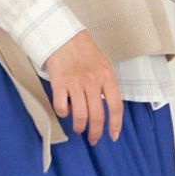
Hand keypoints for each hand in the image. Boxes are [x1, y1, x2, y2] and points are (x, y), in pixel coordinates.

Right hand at [43, 30, 123, 145]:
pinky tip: (64, 111)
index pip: (115, 106)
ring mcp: (75, 83)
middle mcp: (93, 82)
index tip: (112, 136)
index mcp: (107, 77)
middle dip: (95, 132)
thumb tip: (103, 106)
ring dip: (79, 127)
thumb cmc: (83, 51)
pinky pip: (62, 107)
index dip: (115, 124)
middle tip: (93, 139)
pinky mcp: (59, 83)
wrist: (63, 36)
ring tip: (78, 129)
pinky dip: (63, 113)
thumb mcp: (102, 65)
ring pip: (80, 115)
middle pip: (97, 116)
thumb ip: (104, 84)